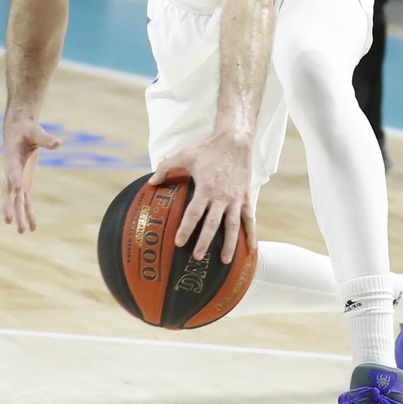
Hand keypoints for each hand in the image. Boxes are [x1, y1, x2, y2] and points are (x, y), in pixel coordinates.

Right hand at [2, 115, 61, 233]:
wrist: (17, 133)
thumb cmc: (27, 131)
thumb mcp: (36, 132)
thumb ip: (45, 139)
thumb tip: (58, 143)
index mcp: (11, 158)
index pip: (12, 171)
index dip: (15, 179)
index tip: (18, 189)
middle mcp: (11, 173)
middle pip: (8, 192)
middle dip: (9, 206)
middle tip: (8, 220)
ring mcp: (16, 181)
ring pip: (16, 201)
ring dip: (19, 216)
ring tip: (22, 232)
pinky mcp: (23, 185)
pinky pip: (25, 202)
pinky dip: (29, 214)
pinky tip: (34, 228)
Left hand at [150, 130, 253, 263]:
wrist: (235, 142)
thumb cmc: (207, 149)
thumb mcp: (184, 155)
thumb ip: (165, 168)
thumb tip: (151, 182)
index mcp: (206, 188)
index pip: (194, 213)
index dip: (186, 228)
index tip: (179, 242)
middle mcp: (222, 197)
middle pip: (212, 224)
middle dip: (204, 242)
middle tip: (197, 257)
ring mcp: (235, 199)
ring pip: (233, 226)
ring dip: (230, 244)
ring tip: (225, 261)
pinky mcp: (245, 198)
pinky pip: (249, 219)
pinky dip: (251, 234)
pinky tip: (251, 249)